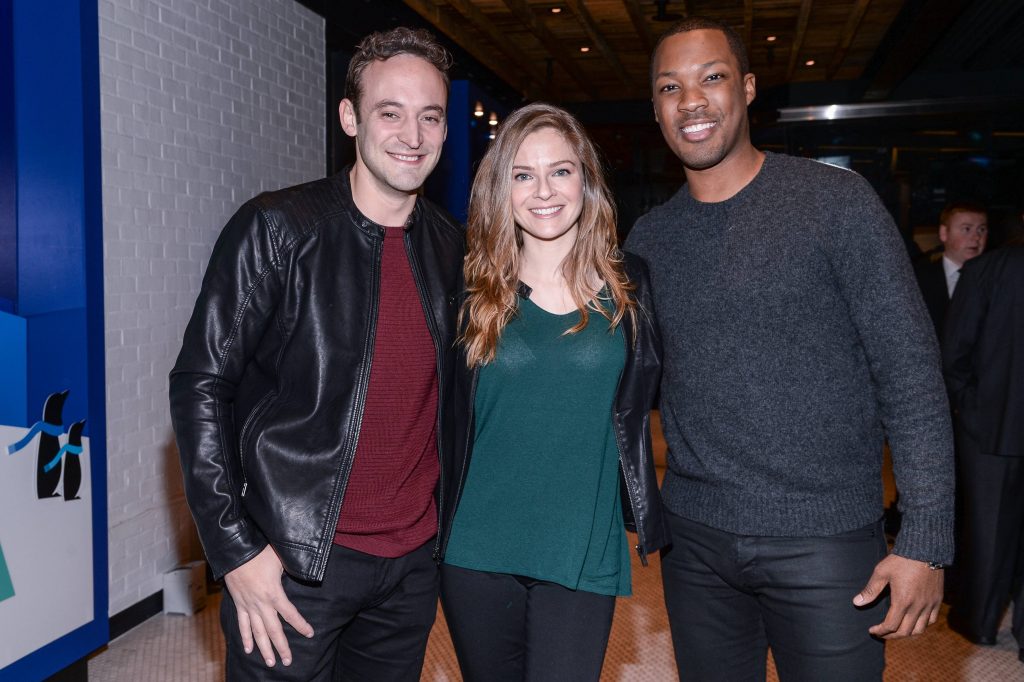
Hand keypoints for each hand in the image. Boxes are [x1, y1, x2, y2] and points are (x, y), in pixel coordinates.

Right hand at [223, 545, 313, 666]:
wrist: (235, 550)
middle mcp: (260, 604)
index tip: (309, 634)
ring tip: (271, 662)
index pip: (290, 614)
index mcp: (273, 593)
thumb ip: (292, 568)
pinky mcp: (238, 604)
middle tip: (288, 661)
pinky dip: (245, 638)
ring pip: (257, 632)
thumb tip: (304, 570)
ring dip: (264, 649)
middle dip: (281, 647)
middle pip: (273, 630)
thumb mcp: (280, 558)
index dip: (300, 625)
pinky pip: (242, 624)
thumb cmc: (260, 551)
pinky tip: (248, 650)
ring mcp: (248, 605)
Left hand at [852, 554, 942, 638]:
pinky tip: (913, 622)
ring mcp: (929, 604)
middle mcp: (918, 606)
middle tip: (882, 633)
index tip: (872, 630)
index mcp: (903, 601)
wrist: (925, 549)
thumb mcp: (881, 572)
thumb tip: (856, 603)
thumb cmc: (901, 560)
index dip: (880, 631)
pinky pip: (931, 620)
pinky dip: (922, 625)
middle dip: (891, 635)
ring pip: (920, 629)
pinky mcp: (937, 600)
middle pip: (905, 631)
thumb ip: (870, 590)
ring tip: (896, 630)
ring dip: (907, 633)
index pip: (891, 625)